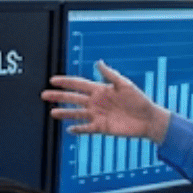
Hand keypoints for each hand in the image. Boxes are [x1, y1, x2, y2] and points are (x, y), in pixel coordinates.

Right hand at [42, 61, 171, 143]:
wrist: (148, 119)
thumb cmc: (139, 100)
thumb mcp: (125, 84)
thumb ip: (110, 75)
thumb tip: (98, 62)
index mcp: (100, 90)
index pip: (79, 84)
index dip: (66, 82)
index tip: (53, 80)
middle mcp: (96, 102)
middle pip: (73, 98)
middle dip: (59, 96)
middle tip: (44, 95)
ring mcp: (98, 115)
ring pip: (77, 113)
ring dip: (65, 113)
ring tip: (52, 112)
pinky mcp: (101, 127)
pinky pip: (86, 128)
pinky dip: (78, 129)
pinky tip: (69, 129)